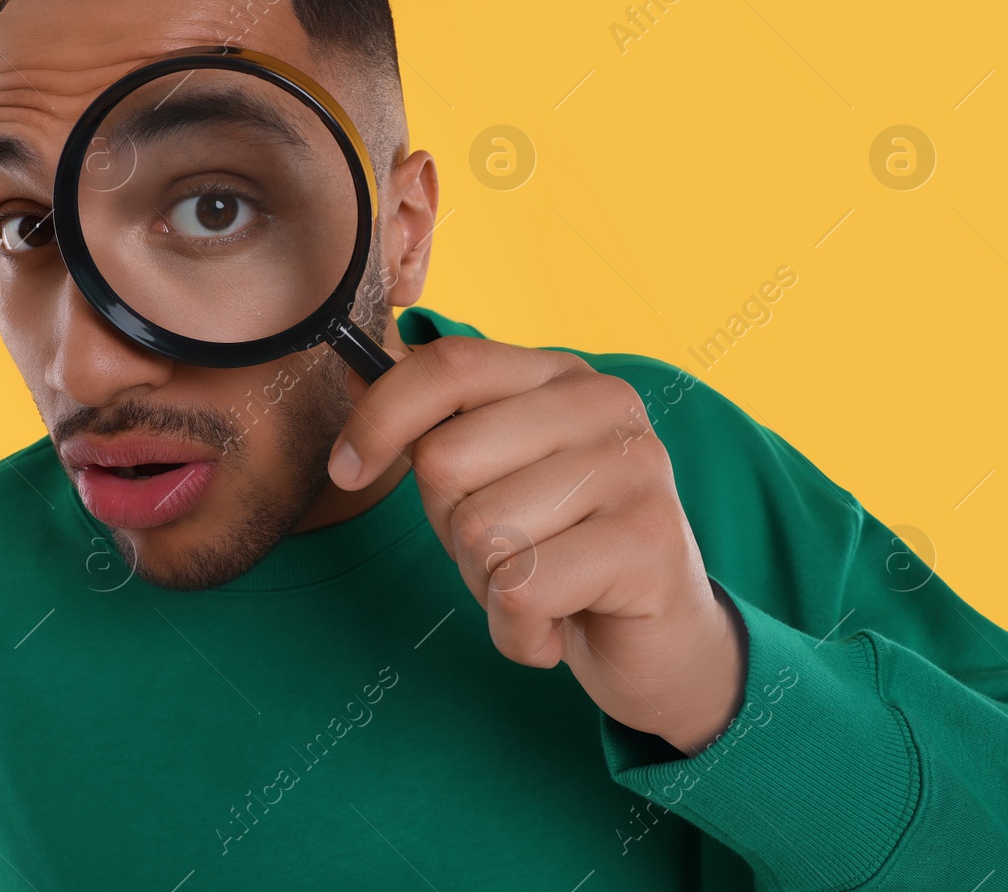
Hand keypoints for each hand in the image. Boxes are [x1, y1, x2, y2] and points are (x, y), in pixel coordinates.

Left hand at [328, 336, 746, 754]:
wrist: (661, 641)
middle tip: (504, 555)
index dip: (379, 417)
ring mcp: (634, 471)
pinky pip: (520, 593)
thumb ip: (434, 428)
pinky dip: (518, 633)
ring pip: (480, 531)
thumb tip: (352, 381)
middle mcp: (605, 406)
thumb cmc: (558, 551)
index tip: (346, 468)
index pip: (448, 366)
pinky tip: (555, 629)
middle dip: (449, 529)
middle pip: (447, 459)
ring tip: (538, 589)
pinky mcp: (648, 544)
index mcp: (561, 375)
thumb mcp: (490, 478)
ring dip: (486, 586)